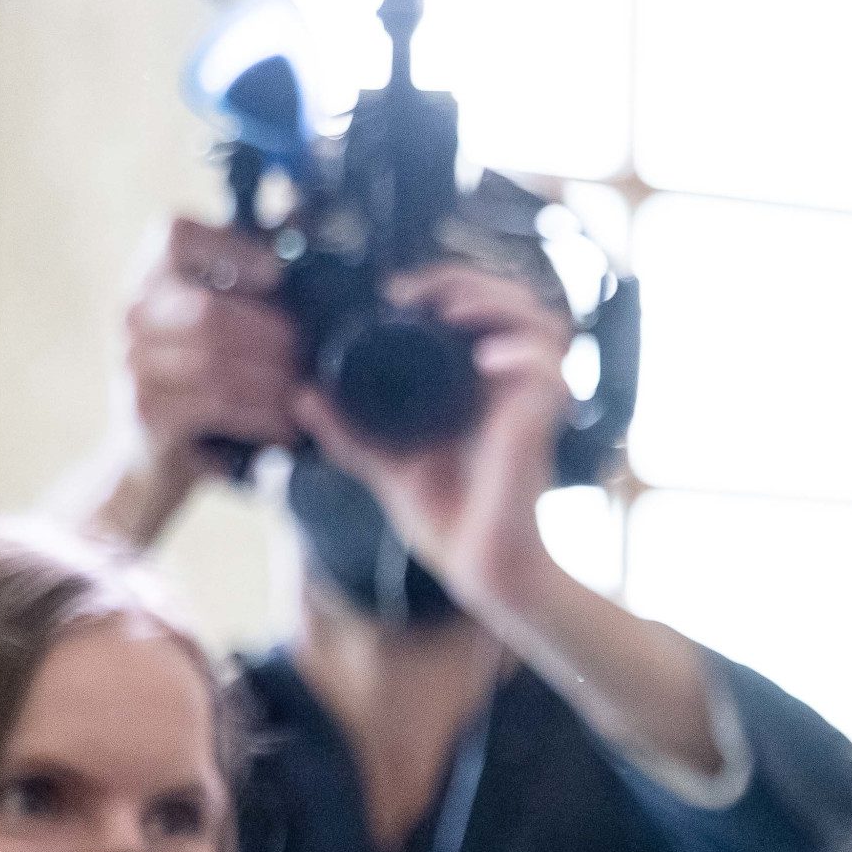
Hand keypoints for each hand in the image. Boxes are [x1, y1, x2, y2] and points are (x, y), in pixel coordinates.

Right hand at [120, 218, 303, 479]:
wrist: (160, 457)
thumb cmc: (213, 378)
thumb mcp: (235, 320)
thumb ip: (262, 271)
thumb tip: (308, 210)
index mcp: (152, 274)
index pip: (175, 233)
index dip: (231, 246)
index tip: (277, 275)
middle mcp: (131, 311)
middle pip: (209, 310)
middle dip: (273, 336)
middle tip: (311, 356)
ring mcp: (129, 360)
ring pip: (215, 361)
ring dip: (274, 379)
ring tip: (306, 392)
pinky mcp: (142, 408)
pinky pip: (214, 403)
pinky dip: (262, 414)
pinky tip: (289, 424)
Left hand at [288, 264, 570, 620]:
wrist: (477, 569)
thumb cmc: (447, 519)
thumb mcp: (386, 463)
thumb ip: (350, 431)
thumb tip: (302, 397)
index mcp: (480, 385)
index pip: (486, 308)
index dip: (450, 282)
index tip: (399, 292)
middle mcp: (511, 388)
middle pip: (520, 303)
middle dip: (475, 281)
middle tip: (427, 294)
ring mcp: (528, 406)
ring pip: (544, 327)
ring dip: (502, 307)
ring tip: (457, 312)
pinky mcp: (537, 430)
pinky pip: (549, 377)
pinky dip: (524, 358)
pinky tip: (488, 360)